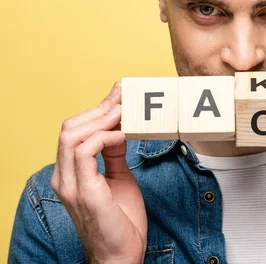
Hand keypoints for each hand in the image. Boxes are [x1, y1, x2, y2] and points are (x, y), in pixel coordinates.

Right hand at [50, 82, 146, 262]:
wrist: (121, 256)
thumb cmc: (120, 221)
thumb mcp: (119, 179)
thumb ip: (115, 155)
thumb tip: (120, 128)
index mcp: (70, 174)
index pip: (73, 132)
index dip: (96, 110)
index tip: (119, 96)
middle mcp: (64, 177)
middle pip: (69, 128)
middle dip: (98, 108)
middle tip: (124, 99)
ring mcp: (71, 185)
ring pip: (71, 135)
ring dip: (100, 118)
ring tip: (124, 111)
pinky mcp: (84, 192)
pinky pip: (85, 152)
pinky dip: (104, 136)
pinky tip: (122, 134)